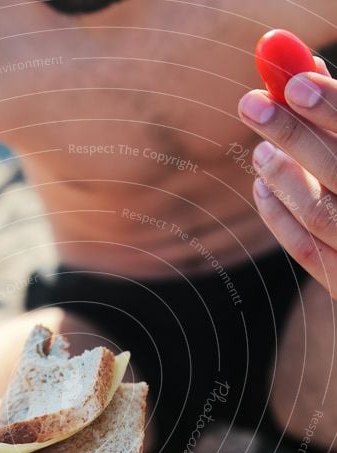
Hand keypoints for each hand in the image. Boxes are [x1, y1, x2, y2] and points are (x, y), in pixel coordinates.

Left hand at [238, 58, 336, 297]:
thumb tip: (293, 74)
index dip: (333, 107)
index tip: (292, 83)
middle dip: (294, 133)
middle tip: (251, 104)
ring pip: (319, 214)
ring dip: (282, 176)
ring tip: (260, 151)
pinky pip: (306, 250)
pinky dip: (279, 216)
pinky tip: (261, 187)